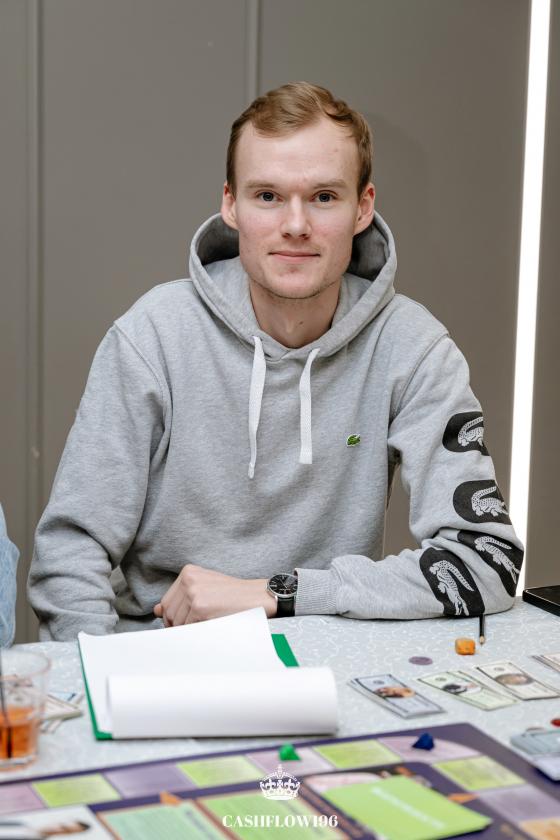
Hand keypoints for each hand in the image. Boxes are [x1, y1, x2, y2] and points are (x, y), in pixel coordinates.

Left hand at [153, 564, 277, 625]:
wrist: (258, 596)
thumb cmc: (233, 595)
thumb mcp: (206, 588)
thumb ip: (181, 597)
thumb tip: (156, 610)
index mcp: (188, 572)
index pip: (166, 602)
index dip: (173, 617)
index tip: (187, 621)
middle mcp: (188, 580)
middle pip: (169, 614)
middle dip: (180, 625)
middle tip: (200, 625)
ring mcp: (193, 593)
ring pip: (177, 623)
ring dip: (190, 629)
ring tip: (209, 622)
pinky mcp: (199, 608)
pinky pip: (188, 628)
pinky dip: (198, 632)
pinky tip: (212, 624)